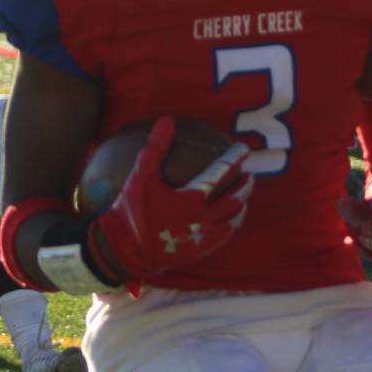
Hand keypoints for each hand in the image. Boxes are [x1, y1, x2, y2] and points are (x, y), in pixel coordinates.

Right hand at [92, 117, 252, 280]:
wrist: (123, 250)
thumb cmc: (131, 211)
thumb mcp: (141, 176)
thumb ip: (155, 147)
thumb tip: (167, 120)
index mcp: (191, 199)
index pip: (221, 173)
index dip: (234, 159)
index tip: (244, 150)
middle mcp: (202, 219)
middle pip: (235, 199)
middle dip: (245, 185)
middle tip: (249, 174)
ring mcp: (202, 238)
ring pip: (233, 220)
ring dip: (241, 206)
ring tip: (243, 197)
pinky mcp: (199, 251)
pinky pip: (224, 238)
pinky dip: (231, 226)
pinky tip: (230, 221)